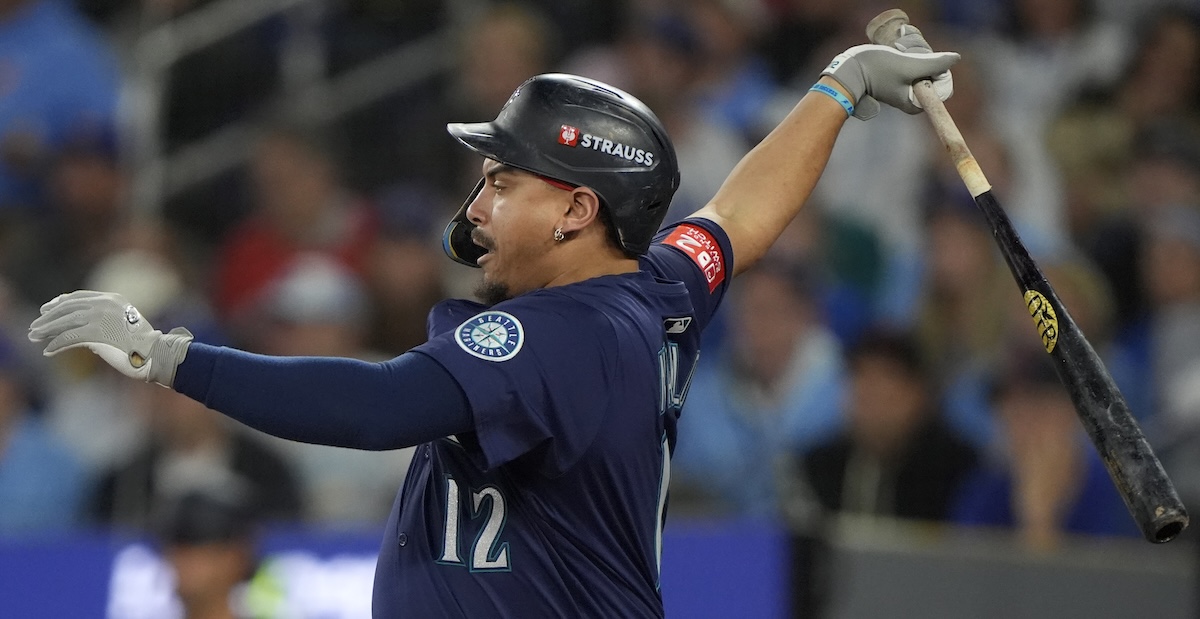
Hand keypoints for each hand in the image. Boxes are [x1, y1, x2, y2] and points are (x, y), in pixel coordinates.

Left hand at [28, 290, 192, 386]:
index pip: (79, 297)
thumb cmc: (142, 345)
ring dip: (47, 330)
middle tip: (35, 326)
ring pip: (64, 322)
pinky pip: (68, 338)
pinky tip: (48, 351)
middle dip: (49, 317)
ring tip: (34, 337)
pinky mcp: (95, 333)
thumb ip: (104, 324)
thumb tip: (82, 336)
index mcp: (112, 299)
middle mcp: (104, 304)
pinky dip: (56, 345)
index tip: (47, 309)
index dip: (60, 302)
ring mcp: (99, 317)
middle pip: (68, 307)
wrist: (155, 354)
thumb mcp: (124, 326)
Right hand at [821, 36, 957, 119]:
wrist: (849, 70)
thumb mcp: (910, 65)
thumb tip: (956, 58)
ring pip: (921, 73)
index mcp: (914, 105)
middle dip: (927, 65)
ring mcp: (901, 91)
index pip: (940, 88)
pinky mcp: (894, 81)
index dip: (938, 73)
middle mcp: (909, 101)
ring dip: (917, 62)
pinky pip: (911, 70)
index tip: (924, 64)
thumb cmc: (878, 70)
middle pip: (931, 79)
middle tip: (911, 59)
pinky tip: (897, 57)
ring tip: (902, 58)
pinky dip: (909, 61)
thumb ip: (934, 64)